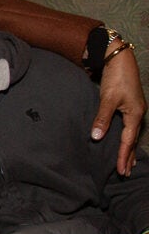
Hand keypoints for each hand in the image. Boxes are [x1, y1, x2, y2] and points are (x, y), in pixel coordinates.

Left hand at [92, 44, 144, 175]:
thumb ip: (102, 118)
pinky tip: (124, 141)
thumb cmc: (116, 78)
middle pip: (133, 140)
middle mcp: (137, 114)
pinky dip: (127, 138)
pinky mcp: (129, 106)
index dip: (124, 156)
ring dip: (129, 149)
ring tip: (127, 163)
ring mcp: (134, 110)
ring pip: (131, 134)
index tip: (121, 170)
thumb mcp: (108, 99)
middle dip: (129, 157)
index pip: (128, 141)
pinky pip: (129, 127)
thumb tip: (97, 137)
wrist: (119, 60)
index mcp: (135, 114)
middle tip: (125, 173)